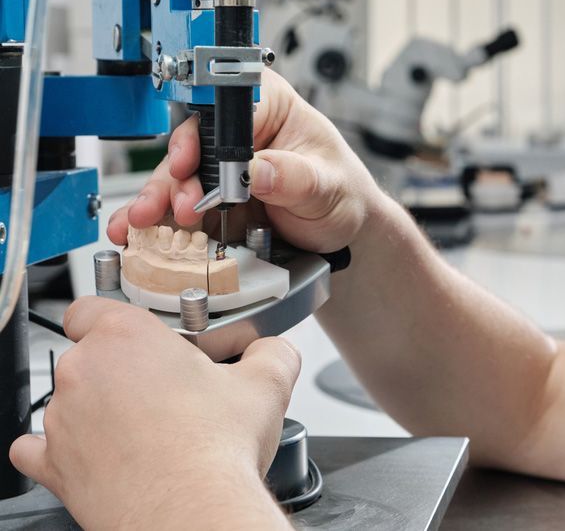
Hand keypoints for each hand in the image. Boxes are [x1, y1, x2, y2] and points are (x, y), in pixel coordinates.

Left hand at [8, 297, 299, 528]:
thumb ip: (272, 351)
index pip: (92, 307)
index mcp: (126, 336)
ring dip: (98, 408)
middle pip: (88, 354)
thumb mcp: (266, 384)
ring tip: (145, 428)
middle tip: (165, 389)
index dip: (115, 320)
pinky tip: (98, 452)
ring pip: (68, 399)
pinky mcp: (53, 464)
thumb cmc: (214, 450)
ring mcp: (62, 419)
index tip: (142, 338)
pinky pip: (38, 447)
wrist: (188, 513)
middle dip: (123, 369)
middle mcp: (83, 371)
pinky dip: (61, 448)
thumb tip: (274, 349)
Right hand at [107, 69, 384, 252]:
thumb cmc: (343, 193)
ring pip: (176, 176)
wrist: (343, 232)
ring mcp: (220, 166)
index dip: (203, 134)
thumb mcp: (328, 185)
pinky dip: (158, 220)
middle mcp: (237, 130)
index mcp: (269, 105)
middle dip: (174, 176)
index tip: (189, 161)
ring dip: (157, 200)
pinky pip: (177, 205)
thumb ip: (294, 177)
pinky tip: (139, 232)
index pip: (226, 108)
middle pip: (192, 143)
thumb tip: (258, 170)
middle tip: (175, 206)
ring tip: (143, 223)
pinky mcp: (210, 199)